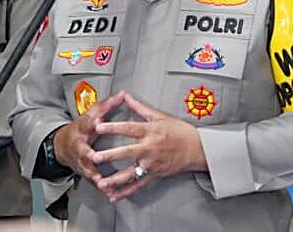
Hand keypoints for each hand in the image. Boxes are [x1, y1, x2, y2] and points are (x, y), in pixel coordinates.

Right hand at [54, 90, 127, 182]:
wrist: (62, 145)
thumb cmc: (81, 128)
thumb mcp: (91, 114)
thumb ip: (108, 105)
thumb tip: (122, 94)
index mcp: (82, 129)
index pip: (86, 123)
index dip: (91, 122)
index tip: (97, 121)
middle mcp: (79, 145)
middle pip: (83, 150)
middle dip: (88, 154)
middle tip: (94, 157)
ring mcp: (80, 160)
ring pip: (86, 168)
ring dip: (93, 175)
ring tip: (102, 181)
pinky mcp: (84, 171)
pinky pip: (92, 180)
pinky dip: (100, 187)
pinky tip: (108, 192)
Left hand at [90, 92, 206, 201]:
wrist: (197, 148)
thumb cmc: (180, 131)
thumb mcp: (161, 116)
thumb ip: (140, 107)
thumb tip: (126, 96)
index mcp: (150, 132)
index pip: (128, 128)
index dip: (113, 127)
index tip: (99, 126)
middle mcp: (150, 148)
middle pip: (127, 152)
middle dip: (110, 155)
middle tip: (95, 157)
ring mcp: (152, 164)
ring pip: (131, 173)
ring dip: (115, 179)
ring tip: (101, 183)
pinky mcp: (154, 175)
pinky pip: (138, 185)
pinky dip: (126, 192)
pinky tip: (114, 196)